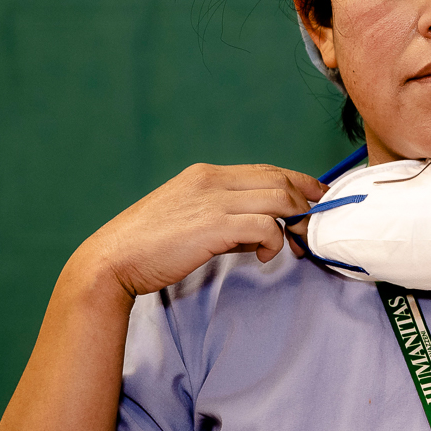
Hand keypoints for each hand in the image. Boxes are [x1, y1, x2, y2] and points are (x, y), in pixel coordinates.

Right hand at [76, 163, 326, 297]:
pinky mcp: (215, 225)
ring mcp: (213, 200)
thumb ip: (223, 217)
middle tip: (312, 225)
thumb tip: (258, 232)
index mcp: (205, 174)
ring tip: (291, 244)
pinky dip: (275, 241)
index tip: (317, 194)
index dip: (298, 180)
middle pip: (278, 180)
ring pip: (278, 199)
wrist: (113, 260)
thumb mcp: (187, 219)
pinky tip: (264, 256)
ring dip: (294, 222)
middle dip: (304, 201)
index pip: (265, 170)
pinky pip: (266, 226)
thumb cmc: (147, 246)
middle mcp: (211, 180)